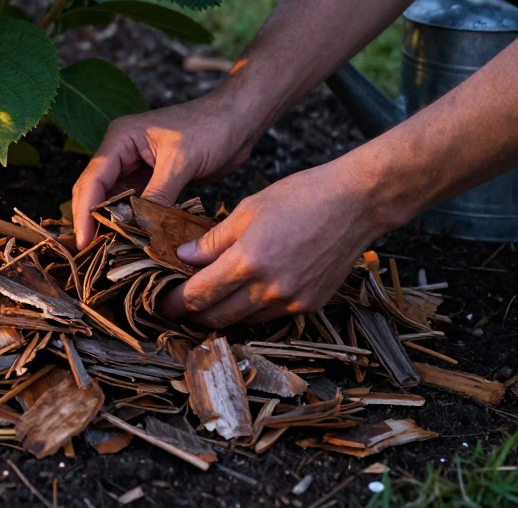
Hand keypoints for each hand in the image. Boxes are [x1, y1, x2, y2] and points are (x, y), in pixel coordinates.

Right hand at [72, 96, 257, 249]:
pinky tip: (134, 241)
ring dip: (113, 223)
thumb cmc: (211, 126)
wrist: (239, 120)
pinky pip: (135, 204)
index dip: (85, 212)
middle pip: (96, 191)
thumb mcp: (182, 161)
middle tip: (91, 252)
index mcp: (120, 139)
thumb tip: (141, 230)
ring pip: (114, 200)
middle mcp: (122, 152)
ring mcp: (136, 166)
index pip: (93, 179)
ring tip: (110, 252)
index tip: (84, 242)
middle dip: (93, 220)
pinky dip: (134, 221)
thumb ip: (158, 194)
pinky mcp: (153, 180)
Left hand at [159, 159, 389, 327]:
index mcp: (249, 261)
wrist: (356, 203)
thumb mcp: (248, 209)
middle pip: (217, 317)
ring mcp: (292, 301)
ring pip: (242, 321)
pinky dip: (249, 311)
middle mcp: (270, 288)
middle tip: (176, 308)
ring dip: (221, 315)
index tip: (161, 302)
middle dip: (192, 315)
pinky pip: (269, 317)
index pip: (199, 295)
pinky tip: (242, 296)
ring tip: (206, 301)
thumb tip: (183, 257)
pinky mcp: (310, 305)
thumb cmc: (301, 197)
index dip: (174, 303)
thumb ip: (213, 240)